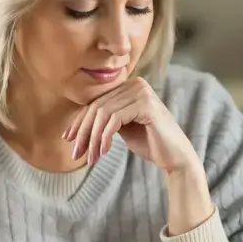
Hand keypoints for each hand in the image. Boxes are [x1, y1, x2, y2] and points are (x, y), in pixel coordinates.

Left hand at [63, 77, 197, 173]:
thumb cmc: (149, 143)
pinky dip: (104, 137)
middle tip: (75, 153)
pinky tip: (103, 152)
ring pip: (103, 113)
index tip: (67, 138)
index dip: (79, 121)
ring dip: (93, 138)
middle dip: (83, 132)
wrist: (175, 157)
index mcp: (129, 86)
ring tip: (90, 158)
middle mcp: (136, 83)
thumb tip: (76, 121)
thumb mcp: (121, 127)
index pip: (96, 101)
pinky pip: (114, 119)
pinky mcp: (145, 104)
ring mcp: (142, 91)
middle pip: (97, 106)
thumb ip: (105, 118)